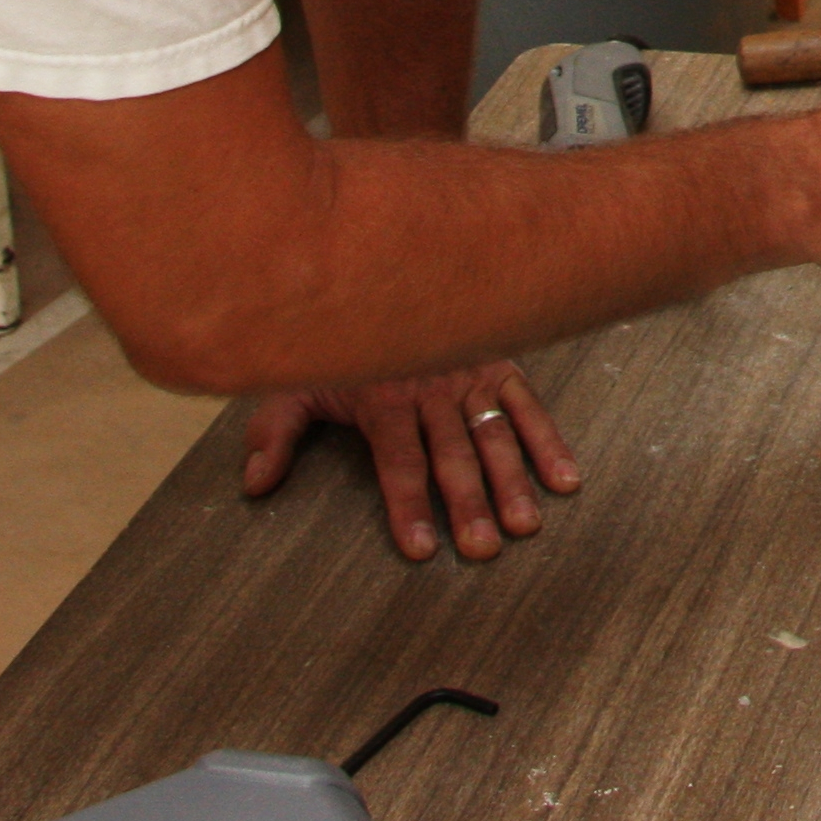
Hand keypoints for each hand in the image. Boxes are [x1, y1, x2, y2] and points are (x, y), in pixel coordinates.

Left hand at [240, 359, 579, 561]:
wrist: (377, 271)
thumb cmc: (338, 341)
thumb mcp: (296, 381)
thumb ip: (273, 432)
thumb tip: (255, 485)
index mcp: (384, 399)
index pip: (399, 461)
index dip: (407, 505)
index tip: (421, 548)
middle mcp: (430, 389)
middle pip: (452, 455)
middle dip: (468, 503)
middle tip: (482, 547)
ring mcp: (468, 376)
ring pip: (492, 434)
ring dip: (511, 480)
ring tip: (525, 525)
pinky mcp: (497, 363)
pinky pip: (527, 403)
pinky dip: (548, 439)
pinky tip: (565, 480)